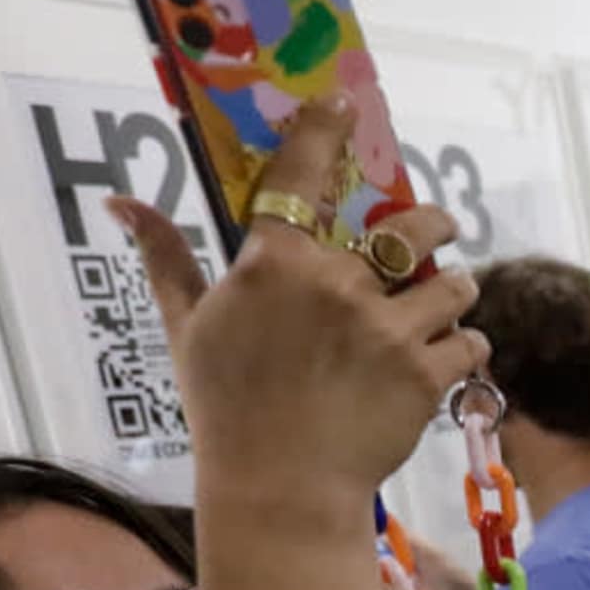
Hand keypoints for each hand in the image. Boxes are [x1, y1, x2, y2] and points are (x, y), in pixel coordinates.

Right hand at [108, 93, 483, 522]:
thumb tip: (120, 202)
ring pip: (454, 283)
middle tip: (438, 231)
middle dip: (434, 223)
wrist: (280, 486)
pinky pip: (469, 340)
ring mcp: (387, 328)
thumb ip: (168, 258)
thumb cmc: (226, 405)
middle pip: (413, 229)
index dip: (325, 132)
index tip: (344, 104)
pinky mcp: (425, 373)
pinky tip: (446, 356)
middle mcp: (338, 285)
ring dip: (453, 291)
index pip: (301, 176)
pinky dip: (463, 346)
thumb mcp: (187, 326)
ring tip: (441, 305)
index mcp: (275, 264)